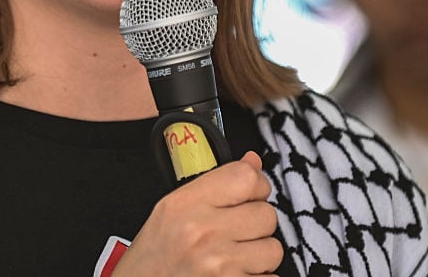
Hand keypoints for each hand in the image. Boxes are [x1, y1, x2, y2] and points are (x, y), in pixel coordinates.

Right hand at [112, 151, 281, 276]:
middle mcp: (202, 233)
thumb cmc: (153, 258)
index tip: (250, 194)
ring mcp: (219, 265)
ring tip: (235, 256)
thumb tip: (252, 162)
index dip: (256, 185)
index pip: (245, 177)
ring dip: (260, 255)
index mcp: (185, 205)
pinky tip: (237, 274)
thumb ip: (213, 185)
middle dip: (257, 224)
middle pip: (266, 214)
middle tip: (237, 232)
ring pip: (273, 249)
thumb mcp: (171, 211)